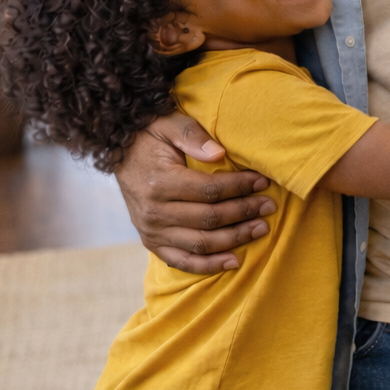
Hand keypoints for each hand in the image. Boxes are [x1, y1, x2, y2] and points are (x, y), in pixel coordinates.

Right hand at [114, 112, 277, 272]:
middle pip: (209, 219)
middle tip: (269, 206)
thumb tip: (220, 154)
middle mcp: (153, 212)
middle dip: (244, 212)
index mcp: (160, 183)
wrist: (120, 153)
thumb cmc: (151, 136)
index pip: (210, 190)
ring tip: (261, 229)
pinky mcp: (151, 242)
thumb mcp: (170, 124)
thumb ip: (194, 136)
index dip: (240, 187)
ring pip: (201, 243)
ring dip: (235, 239)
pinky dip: (209, 265)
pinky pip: (182, 261)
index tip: (263, 182)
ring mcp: (151, 231)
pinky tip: (234, 261)